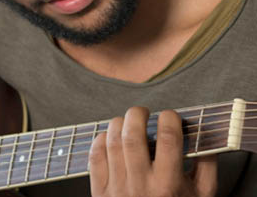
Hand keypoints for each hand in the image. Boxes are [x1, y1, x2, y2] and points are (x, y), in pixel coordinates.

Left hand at [89, 107, 216, 196]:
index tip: (170, 116)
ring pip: (111, 143)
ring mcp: (117, 187)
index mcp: (168, 184)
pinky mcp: (100, 191)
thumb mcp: (201, 195)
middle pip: (133, 136)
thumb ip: (205, 166)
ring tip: (126, 122)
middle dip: (137, 115)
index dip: (169, 119)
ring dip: (117, 124)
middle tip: (143, 112)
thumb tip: (202, 136)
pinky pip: (94, 157)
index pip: (168, 140)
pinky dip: (100, 141)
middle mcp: (140, 184)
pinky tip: (109, 137)